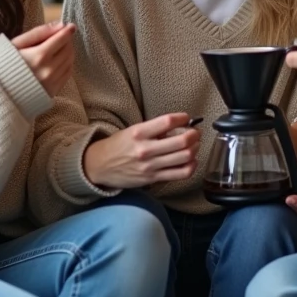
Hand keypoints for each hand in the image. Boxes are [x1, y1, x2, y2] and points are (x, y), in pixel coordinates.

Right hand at [12, 22, 76, 96]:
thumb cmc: (5, 62)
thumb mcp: (18, 43)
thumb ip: (39, 32)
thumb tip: (60, 25)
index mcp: (39, 56)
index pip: (62, 39)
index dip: (67, 31)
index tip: (70, 26)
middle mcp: (48, 70)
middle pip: (68, 50)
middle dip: (67, 41)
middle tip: (61, 37)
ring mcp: (52, 82)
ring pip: (70, 61)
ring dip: (68, 51)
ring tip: (58, 48)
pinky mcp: (53, 91)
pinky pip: (67, 73)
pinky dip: (67, 64)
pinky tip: (57, 60)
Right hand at [83, 113, 199, 189]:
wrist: (100, 166)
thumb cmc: (118, 146)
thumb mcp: (133, 131)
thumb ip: (154, 129)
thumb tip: (180, 126)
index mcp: (139, 133)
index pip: (168, 122)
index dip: (183, 118)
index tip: (187, 118)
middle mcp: (145, 149)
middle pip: (182, 141)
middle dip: (195, 135)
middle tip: (196, 132)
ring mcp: (150, 166)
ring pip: (185, 157)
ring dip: (195, 148)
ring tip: (194, 145)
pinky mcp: (153, 179)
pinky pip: (180, 173)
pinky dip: (191, 166)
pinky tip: (191, 161)